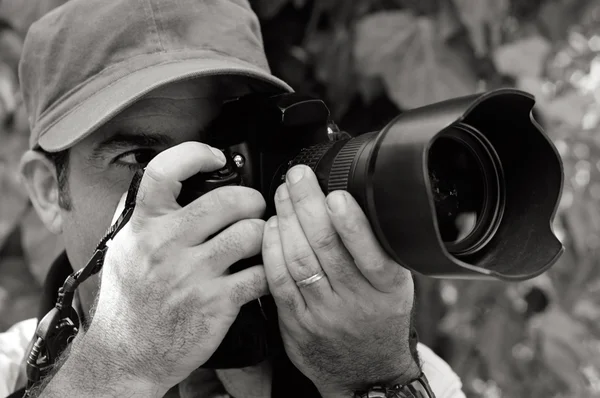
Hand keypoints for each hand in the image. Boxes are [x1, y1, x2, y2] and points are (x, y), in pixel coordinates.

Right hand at [87, 142, 268, 390]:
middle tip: (254, 207)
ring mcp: (192, 275)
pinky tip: (259, 272)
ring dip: (264, 233)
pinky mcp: (216, 302)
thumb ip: (144, 217)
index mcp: (143, 227)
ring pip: (251, 233)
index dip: (195, 154)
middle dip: (252, 199)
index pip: (164, 172)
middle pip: (228, 200)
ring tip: (258, 240)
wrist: (126, 356)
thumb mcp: (122, 251)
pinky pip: (260, 273)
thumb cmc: (127, 302)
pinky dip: (268, 270)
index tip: (216, 156)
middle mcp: (166, 246)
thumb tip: (171, 183)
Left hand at [262, 165, 419, 395]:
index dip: (351, 223)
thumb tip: (350, 202)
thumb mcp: (395, 286)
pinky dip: (272, 250)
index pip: (370, 252)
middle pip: (326, 248)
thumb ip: (378, 251)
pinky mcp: (297, 323)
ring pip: (299, 261)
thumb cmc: (379, 320)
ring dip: (287, 222)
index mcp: (387, 288)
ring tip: (283, 195)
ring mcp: (324, 314)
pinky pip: (279, 282)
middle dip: (308, 206)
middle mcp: (356, 302)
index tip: (336, 195)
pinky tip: (271, 228)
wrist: (366, 372)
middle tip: (298, 178)